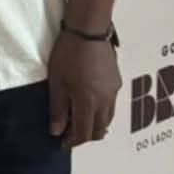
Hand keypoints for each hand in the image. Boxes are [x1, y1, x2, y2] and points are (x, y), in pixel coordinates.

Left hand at [47, 31, 120, 147]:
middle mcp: (105, 102)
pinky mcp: (117, 81)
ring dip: (95, 124)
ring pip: (108, 119)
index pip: (83, 133)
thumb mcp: (57, 82)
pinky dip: (101, 112)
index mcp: (88, 103)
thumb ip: (57, 109)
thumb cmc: (68, 55)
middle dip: (85, 136)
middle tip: (69, 133)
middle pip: (99, 130)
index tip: (61, 143)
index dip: (72, 142)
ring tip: (79, 119)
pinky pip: (111, 105)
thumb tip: (56, 131)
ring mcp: (114, 92)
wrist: (88, 31)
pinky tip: (90, 103)